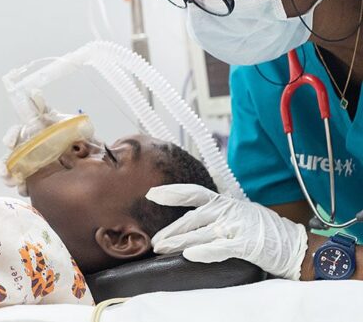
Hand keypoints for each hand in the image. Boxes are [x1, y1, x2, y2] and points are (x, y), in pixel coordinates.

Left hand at [146, 184, 308, 279]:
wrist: (295, 244)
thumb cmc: (265, 230)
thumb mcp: (240, 212)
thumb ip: (219, 212)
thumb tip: (195, 216)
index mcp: (224, 202)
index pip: (193, 192)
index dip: (172, 192)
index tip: (152, 193)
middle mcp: (227, 210)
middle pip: (191, 218)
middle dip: (170, 230)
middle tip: (155, 241)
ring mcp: (235, 226)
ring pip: (200, 233)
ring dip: (179, 242)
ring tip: (163, 249)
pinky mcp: (245, 244)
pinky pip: (220, 248)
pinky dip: (204, 251)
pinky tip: (190, 255)